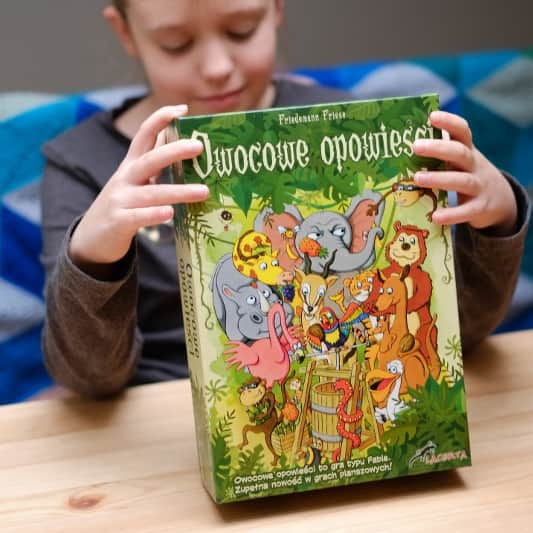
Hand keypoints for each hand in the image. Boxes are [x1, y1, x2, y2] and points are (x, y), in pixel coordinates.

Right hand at [69, 105, 208, 274]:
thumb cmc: (122, 205)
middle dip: (174, 151)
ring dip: (179, 192)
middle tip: (199, 146)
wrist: (92, 238)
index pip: (144, 136)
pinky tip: (169, 213)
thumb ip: (152, 160)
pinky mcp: (118, 222)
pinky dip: (153, 215)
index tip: (182, 108)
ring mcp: (121, 200)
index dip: (160, 119)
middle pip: (149, 160)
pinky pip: (138, 217)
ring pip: (151, 193)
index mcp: (131, 166)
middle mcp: (125, 179)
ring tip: (203, 191)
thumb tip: (175, 138)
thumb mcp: (135, 179)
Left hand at [413, 111, 517, 234]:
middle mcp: (474, 166)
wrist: (500, 200)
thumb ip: (438, 153)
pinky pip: (466, 211)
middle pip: (460, 153)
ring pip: (462, 181)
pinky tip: (435, 216)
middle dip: (439, 148)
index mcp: (467, 151)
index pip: (462, 131)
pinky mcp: (480, 208)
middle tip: (415, 146)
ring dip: (439, 179)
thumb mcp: (457, 162)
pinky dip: (452, 214)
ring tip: (418, 178)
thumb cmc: (465, 175)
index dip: (449, 122)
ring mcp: (479, 186)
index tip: (432, 116)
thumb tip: (400, 143)